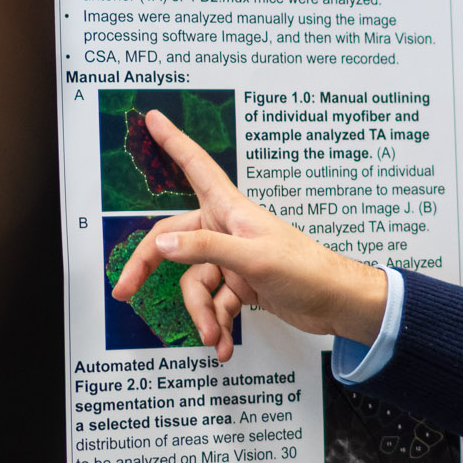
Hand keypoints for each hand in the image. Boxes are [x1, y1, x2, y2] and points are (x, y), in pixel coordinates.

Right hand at [108, 109, 386, 358]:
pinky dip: (217, 324)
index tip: (153, 119)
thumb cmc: (306, 270)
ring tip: (212, 336)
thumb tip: (161, 244)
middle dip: (150, 269)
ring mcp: (233, 259)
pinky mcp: (242, 283)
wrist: (338, 303)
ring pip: (195, 282)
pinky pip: (216, 303)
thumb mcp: (253, 259)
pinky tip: (223, 344)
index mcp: (231, 211)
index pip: (196, 167)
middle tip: (125, 292)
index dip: (173, 142)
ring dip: (201, 313)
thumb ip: (205, 249)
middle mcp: (227, 230)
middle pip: (174, 242)